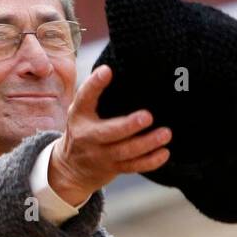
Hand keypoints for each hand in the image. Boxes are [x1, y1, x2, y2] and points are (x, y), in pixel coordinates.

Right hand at [48, 65, 170, 202]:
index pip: (84, 97)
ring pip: (125, 151)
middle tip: (148, 116)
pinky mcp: (113, 168)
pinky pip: (133, 166)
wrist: (71, 169)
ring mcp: (101, 155)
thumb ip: (95, 94)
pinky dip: (150, 161)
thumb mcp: (81, 111)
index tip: (107, 71)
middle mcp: (88, 136)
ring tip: (166, 134)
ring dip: (147, 144)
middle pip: (109, 132)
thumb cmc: (83, 129)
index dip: (94, 84)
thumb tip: (117, 67)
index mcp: (79, 115)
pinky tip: (164, 153)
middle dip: (129, 126)